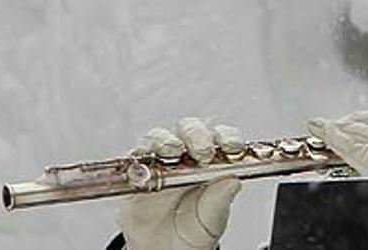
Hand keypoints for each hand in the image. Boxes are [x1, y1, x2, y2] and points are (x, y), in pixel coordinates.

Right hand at [118, 118, 243, 249]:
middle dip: (197, 135)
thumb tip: (233, 182)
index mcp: (214, 160)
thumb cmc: (195, 227)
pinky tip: (145, 167)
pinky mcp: (137, 173)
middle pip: (191, 129)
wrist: (166, 248)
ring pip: (160, 137)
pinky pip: (134, 158)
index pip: (223, 137)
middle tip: (202, 152)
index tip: (233, 148)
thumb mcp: (213, 217)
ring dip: (166, 140)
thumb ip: (221, 199)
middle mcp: (188, 155)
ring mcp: (162, 162)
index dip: (228, 137)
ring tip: (172, 153)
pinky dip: (138, 157)